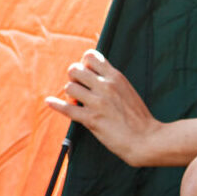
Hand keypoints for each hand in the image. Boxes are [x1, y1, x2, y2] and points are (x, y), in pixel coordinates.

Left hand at [44, 49, 164, 166]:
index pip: (90, 56)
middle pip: (75, 69)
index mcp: (115, 77)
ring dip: (71, 95)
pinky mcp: (92, 119)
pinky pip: (67, 109)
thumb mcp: (127, 90)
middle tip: (79, 89)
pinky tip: (49, 102)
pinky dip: (55, 105)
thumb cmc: (138, 117)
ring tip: (77, 102)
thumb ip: (111, 80)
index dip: (84, 63)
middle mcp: (105, 86)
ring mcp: (98, 102)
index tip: (86, 73)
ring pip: (70, 87)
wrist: (147, 139)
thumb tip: (93, 75)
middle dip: (73, 78)